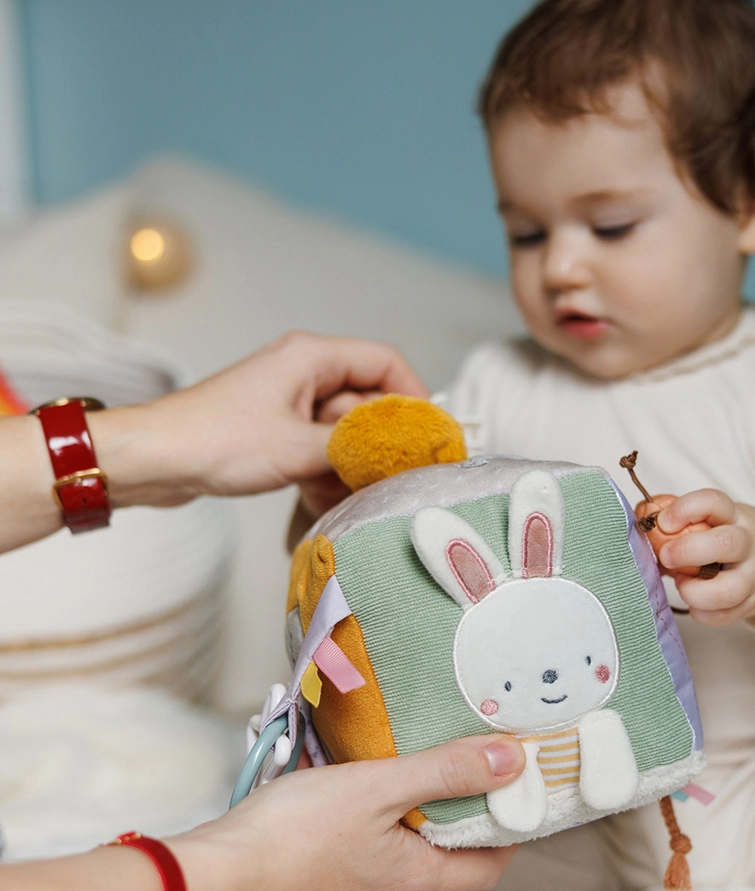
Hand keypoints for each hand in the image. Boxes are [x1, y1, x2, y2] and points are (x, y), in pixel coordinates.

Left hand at [90, 331, 428, 509]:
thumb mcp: (299, 448)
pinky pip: (319, 445)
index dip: (414, 394)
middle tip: (402, 471)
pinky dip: (328, 469)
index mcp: (311, 356)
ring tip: (358, 490)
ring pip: (344, 428)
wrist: (152, 460)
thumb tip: (401, 455)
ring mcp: (288, 401)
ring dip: (354, 460)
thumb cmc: (214, 440)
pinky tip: (325, 496)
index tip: (429, 432)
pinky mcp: (274, 429)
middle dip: (383, 437)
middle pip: (367, 398)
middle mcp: (303, 372)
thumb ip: (357, 448)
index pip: (385, 361)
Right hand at [170, 734, 524, 890]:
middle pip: (454, 877)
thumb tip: (513, 759)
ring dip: (427, 847)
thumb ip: (447, 772)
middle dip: (470, 839)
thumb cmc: (297, 831)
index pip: (488, 866)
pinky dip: (390, 854)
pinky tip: (370, 823)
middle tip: (471, 791)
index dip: (508, 832)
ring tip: (420, 798)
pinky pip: (377, 882)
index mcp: (417, 880)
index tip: (512, 795)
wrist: (219, 874)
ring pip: (414, 882)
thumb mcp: (382, 785)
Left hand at [638, 488, 754, 643]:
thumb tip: (641, 521)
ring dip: (695, 591)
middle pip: (725, 544)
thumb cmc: (734, 536)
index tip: (663, 521)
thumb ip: (685, 519)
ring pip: (727, 590)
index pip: (714, 502)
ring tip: (683, 584)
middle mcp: (749, 544)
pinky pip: (725, 616)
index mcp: (735, 516)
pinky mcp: (752, 604)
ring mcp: (754, 577)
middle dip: (687, 551)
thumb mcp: (719, 519)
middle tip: (666, 556)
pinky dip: (703, 614)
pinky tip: (695, 604)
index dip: (685, 509)